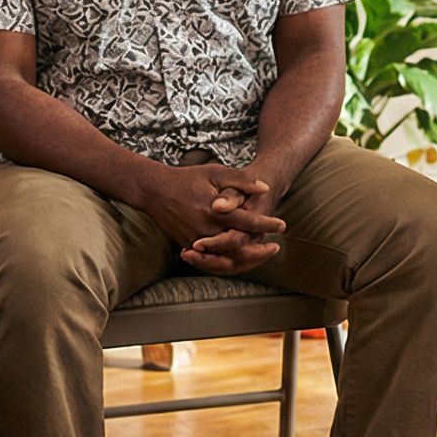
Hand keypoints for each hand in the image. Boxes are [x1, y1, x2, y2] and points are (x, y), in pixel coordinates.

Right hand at [131, 161, 284, 268]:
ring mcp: (195, 242)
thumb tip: (265, 188)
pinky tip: (242, 259)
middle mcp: (205, 230)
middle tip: (275, 247)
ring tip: (261, 256)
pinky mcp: (188, 246)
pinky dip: (229, 264)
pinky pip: (212, 262)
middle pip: (238, 249)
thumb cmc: (188, 178)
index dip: (267, 224)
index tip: (282, 225)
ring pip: (225, 261)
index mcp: (214, 211)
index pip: (247, 222)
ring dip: (247, 262)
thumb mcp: (215, 173)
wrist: (155, 191)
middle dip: (259, 251)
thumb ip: (241, 180)